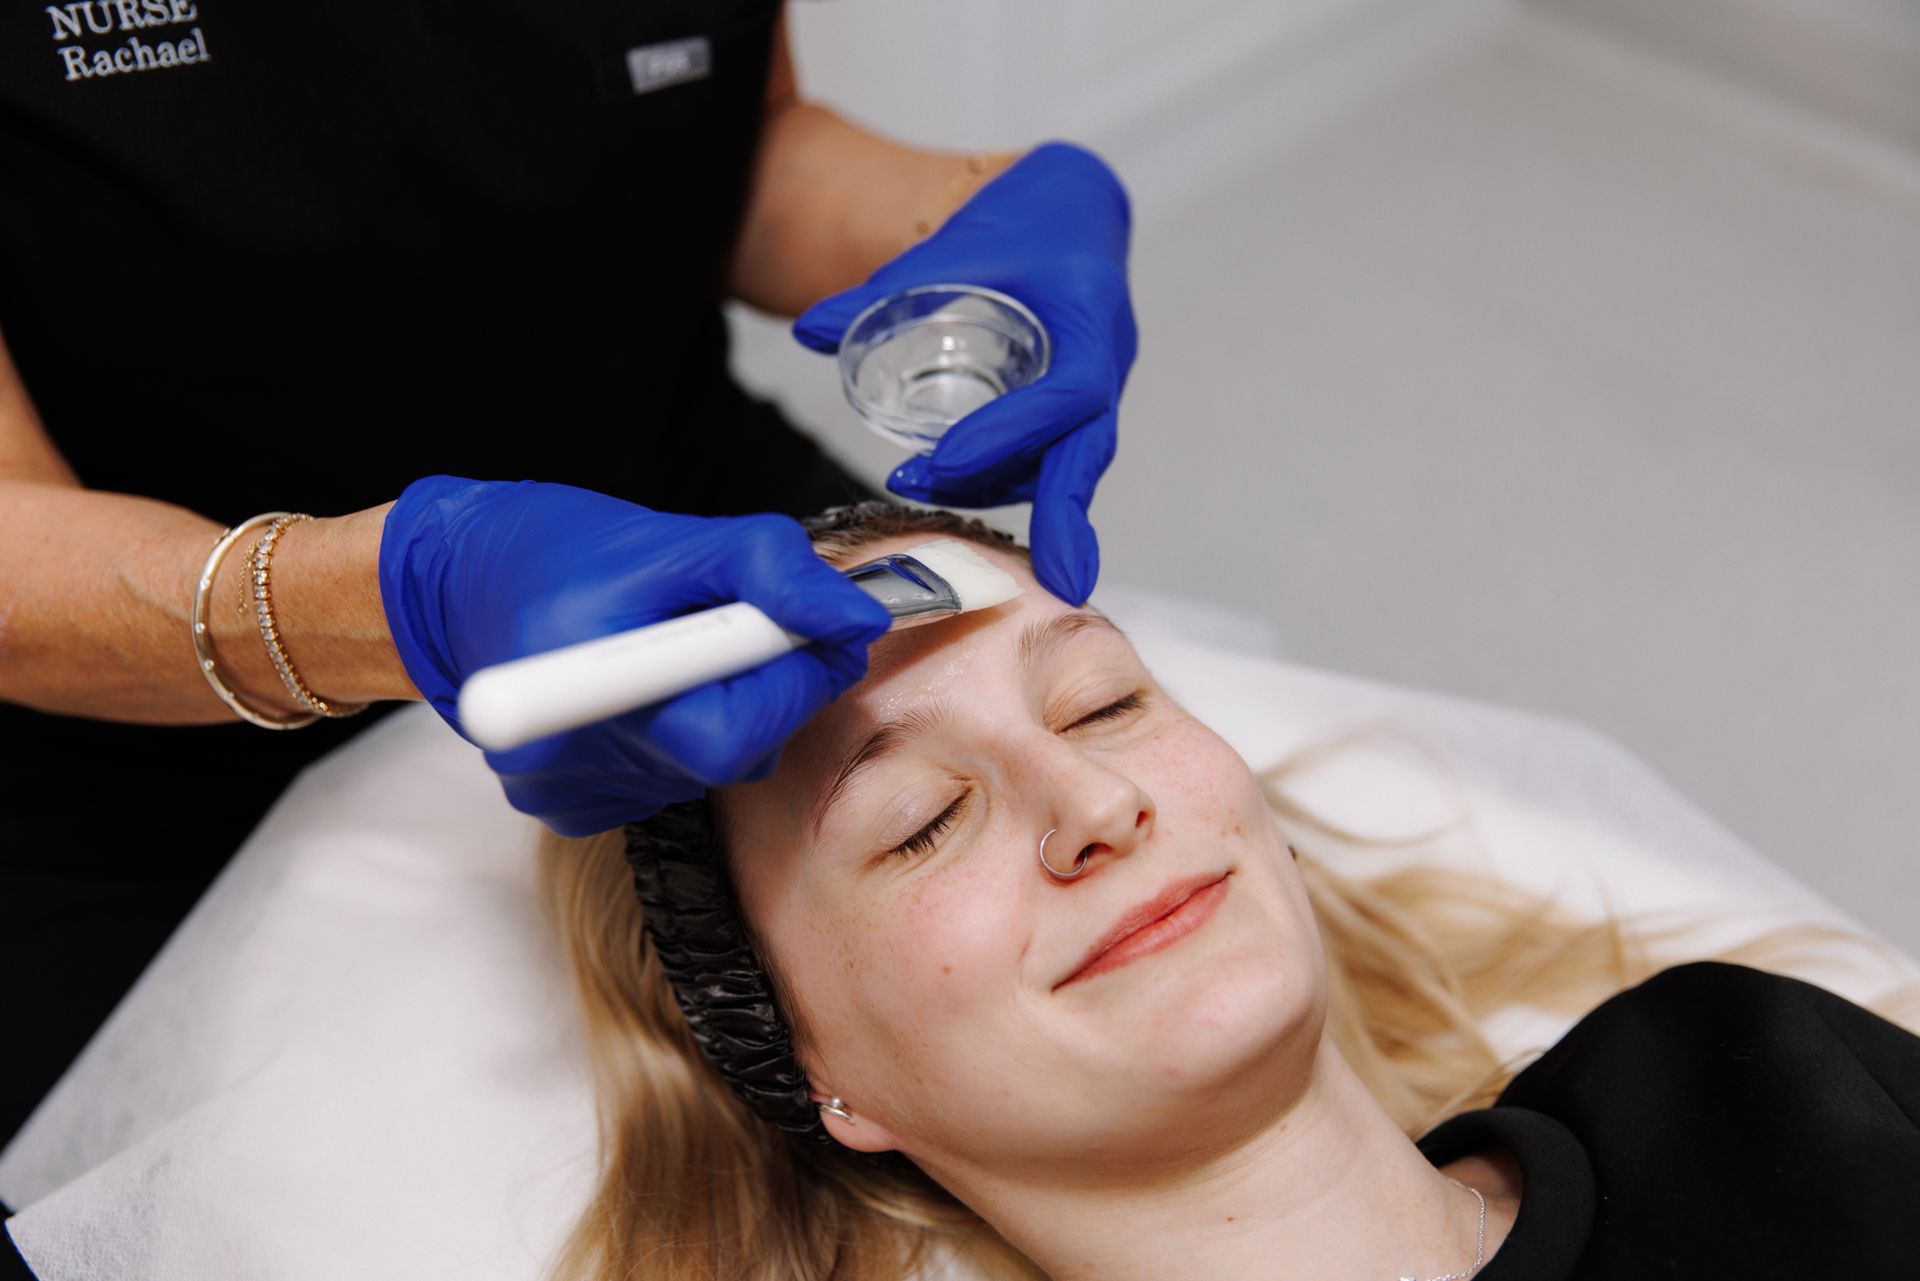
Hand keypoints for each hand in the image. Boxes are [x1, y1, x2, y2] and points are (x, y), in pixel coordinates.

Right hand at [379, 476, 891, 833]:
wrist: (458, 588)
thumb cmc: (559, 552)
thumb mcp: (674, 535)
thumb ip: (774, 569)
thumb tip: (856, 620)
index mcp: (587, 687)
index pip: (729, 733)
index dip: (787, 683)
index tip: (804, 627)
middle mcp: (570, 758)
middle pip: (732, 755)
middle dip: (770, 688)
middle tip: (759, 626)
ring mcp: (567, 794)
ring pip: (710, 768)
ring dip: (729, 706)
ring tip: (684, 646)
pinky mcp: (569, 810)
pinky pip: (669, 781)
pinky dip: (683, 733)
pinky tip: (649, 692)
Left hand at [794, 142, 1135, 605]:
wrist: (1074, 206)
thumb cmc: (1024, 218)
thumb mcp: (956, 242)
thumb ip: (882, 291)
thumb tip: (810, 331)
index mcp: (1091, 318)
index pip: (1068, 392)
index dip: (1012, 432)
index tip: (944, 461)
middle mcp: (1106, 361)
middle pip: (1088, 453)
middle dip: (1069, 521)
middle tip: (1057, 582)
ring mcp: (1099, 387)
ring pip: (1064, 462)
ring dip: (999, 489)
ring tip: (917, 490)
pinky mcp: (1080, 406)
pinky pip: (1052, 456)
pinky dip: (1005, 477)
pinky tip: (948, 485)